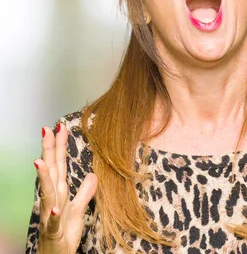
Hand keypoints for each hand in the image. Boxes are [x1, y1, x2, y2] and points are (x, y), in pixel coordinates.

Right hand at [34, 123, 97, 253]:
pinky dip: (53, 215)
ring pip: (46, 193)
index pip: (58, 165)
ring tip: (39, 161)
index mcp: (59, 192)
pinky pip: (52, 222)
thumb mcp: (79, 209)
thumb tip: (92, 175)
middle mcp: (53, 200)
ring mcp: (51, 215)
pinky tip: (53, 208)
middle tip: (47, 130)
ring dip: (43, 178)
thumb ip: (85, 192)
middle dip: (48, 151)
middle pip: (50, 171)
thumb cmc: (64, 233)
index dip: (59, 146)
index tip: (59, 127)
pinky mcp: (53, 231)